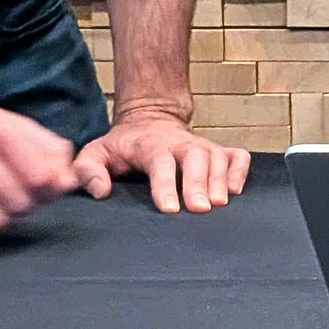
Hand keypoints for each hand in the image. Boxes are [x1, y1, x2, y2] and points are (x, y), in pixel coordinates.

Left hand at [73, 107, 249, 213]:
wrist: (150, 119)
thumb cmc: (123, 146)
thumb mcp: (97, 152)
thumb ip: (89, 170)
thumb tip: (100, 191)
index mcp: (150, 145)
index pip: (160, 162)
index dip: (166, 184)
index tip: (170, 209)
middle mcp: (181, 143)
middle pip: (195, 157)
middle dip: (199, 182)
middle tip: (201, 209)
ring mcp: (203, 146)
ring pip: (218, 157)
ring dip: (220, 180)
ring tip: (219, 204)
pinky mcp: (219, 150)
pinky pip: (237, 157)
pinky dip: (240, 171)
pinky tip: (235, 190)